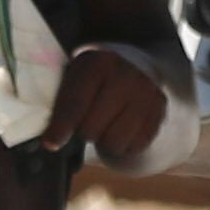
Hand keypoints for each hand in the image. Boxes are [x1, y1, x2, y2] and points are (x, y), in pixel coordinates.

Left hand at [53, 45, 175, 164]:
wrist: (136, 66)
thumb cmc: (94, 79)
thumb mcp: (75, 77)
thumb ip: (61, 105)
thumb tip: (50, 142)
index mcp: (99, 62)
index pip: (75, 104)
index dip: (60, 128)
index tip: (50, 143)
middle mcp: (126, 76)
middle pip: (91, 128)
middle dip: (84, 131)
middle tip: (87, 120)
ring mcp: (147, 94)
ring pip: (114, 143)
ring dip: (104, 140)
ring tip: (105, 124)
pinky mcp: (159, 112)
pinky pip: (134, 147)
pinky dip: (123, 144)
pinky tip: (121, 126)